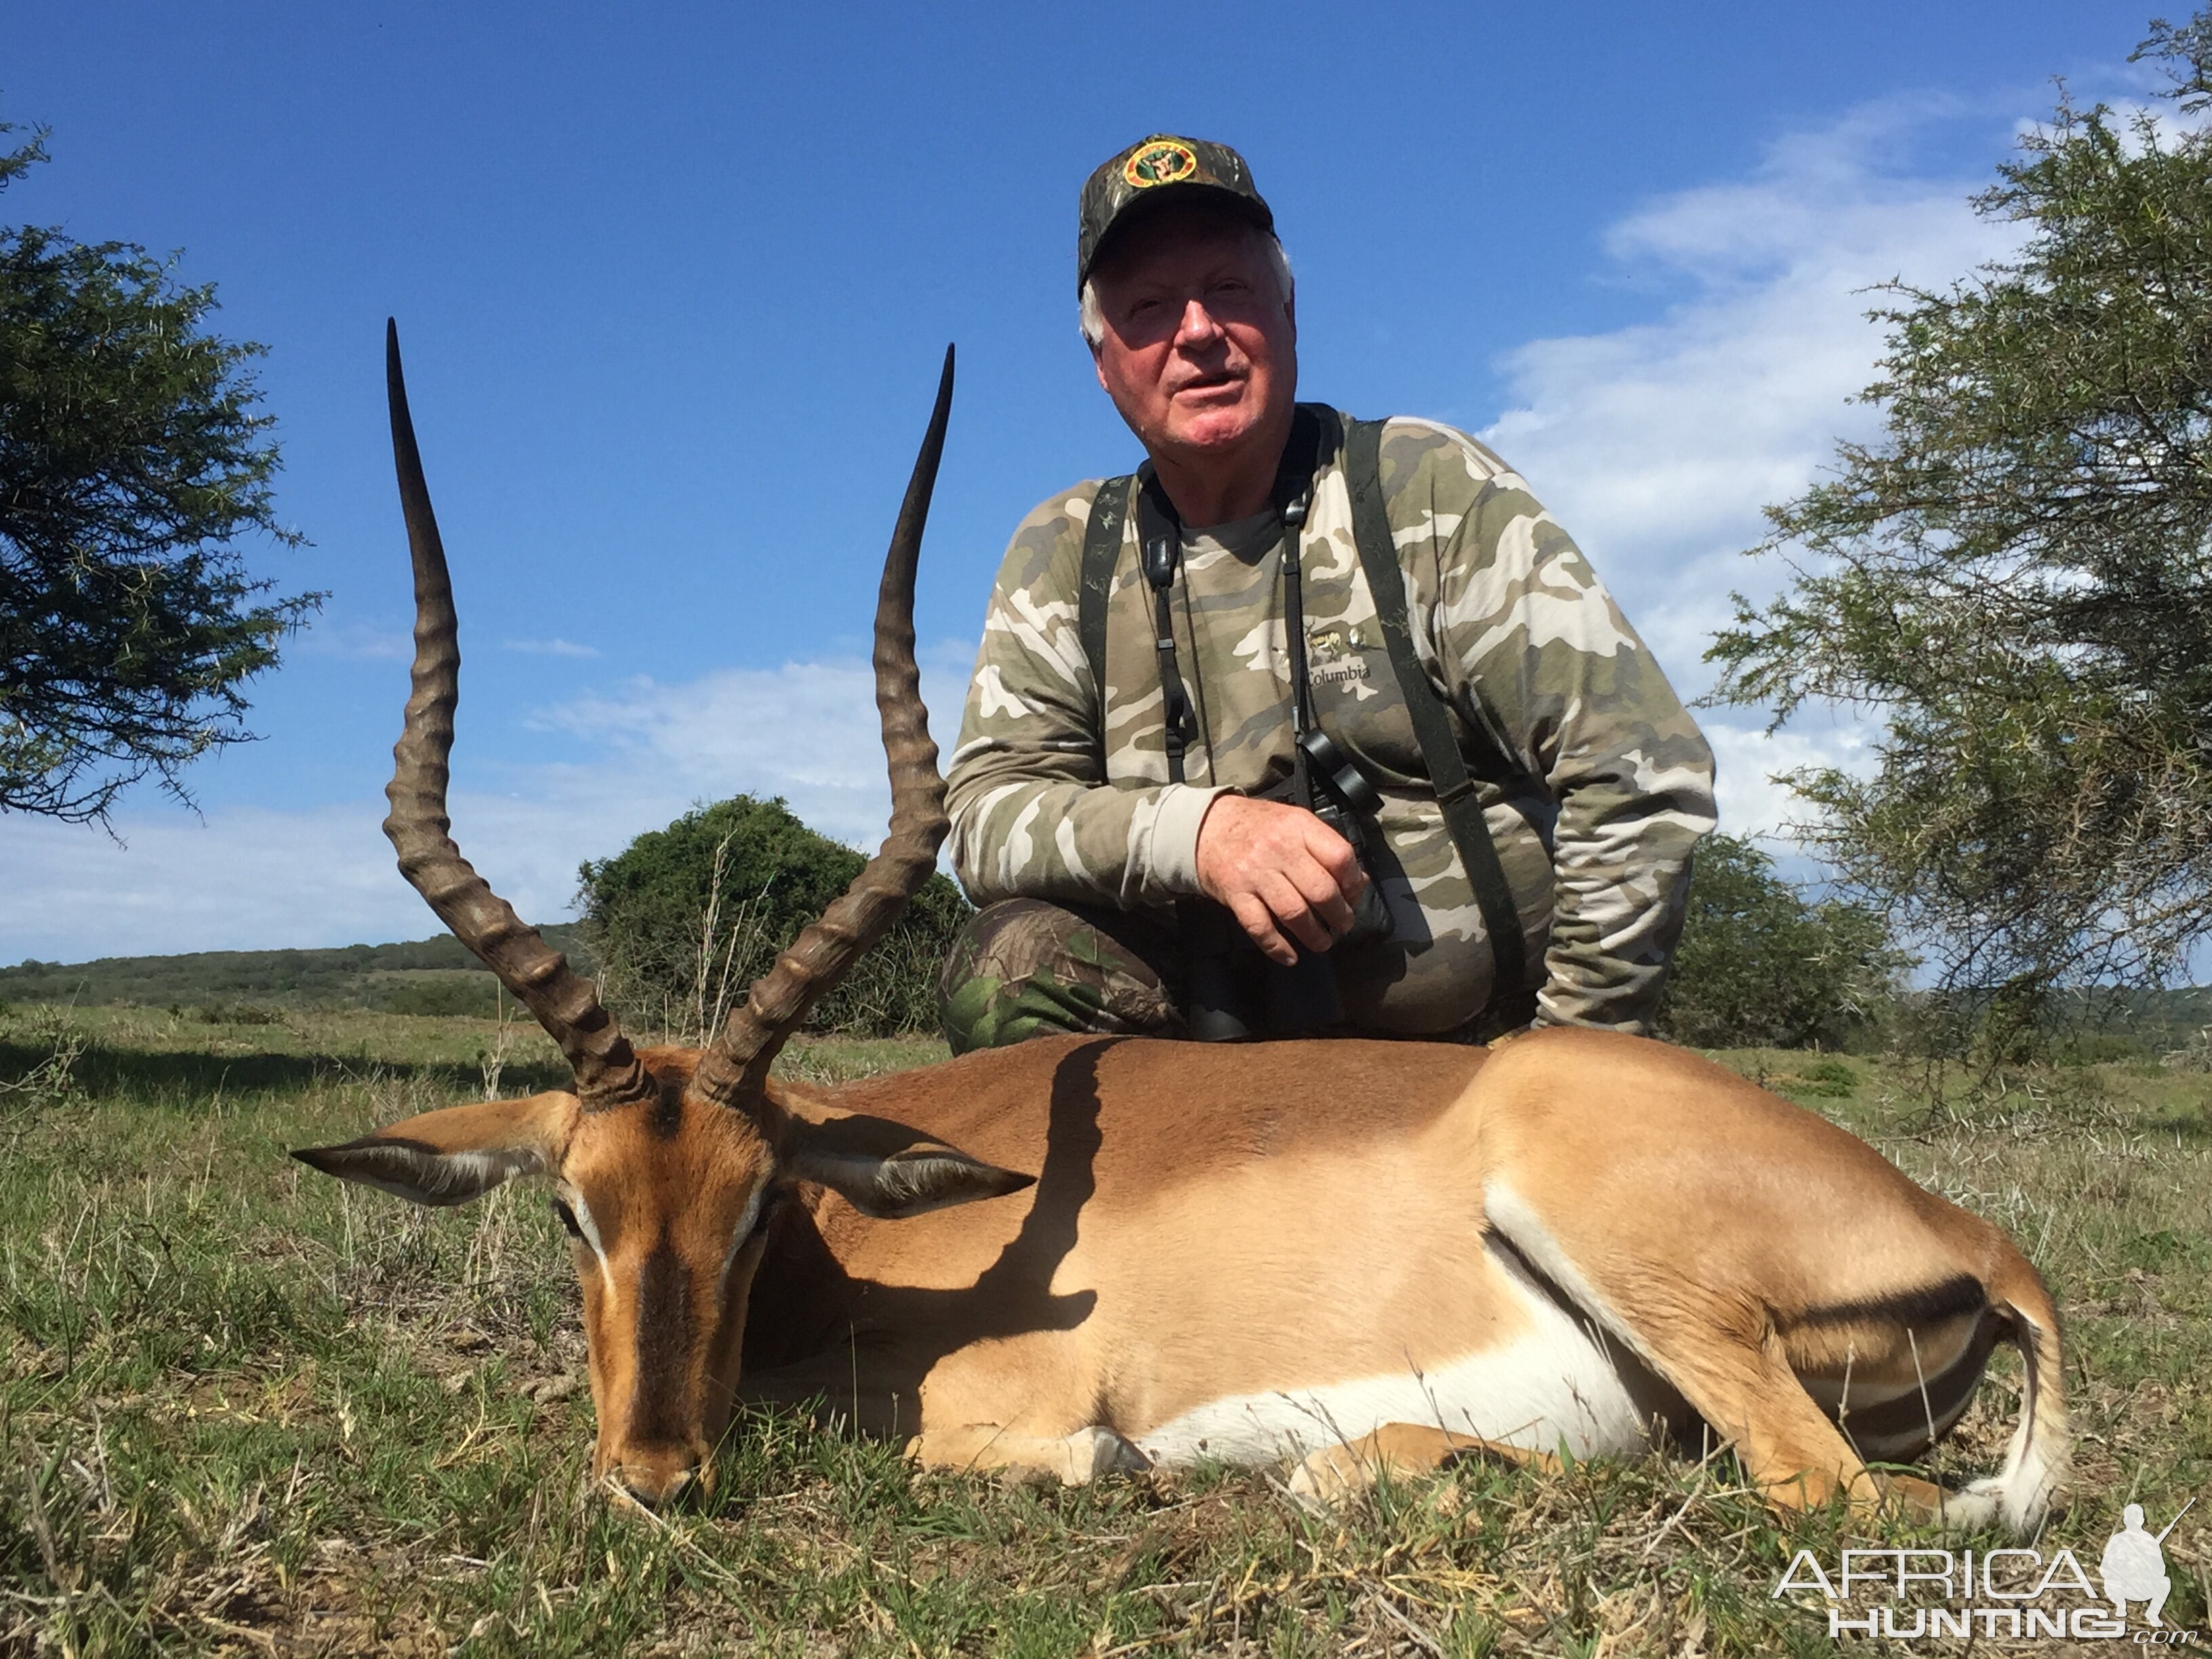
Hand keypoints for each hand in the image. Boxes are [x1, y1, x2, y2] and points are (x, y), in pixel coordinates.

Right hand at [1194, 794, 1368, 965]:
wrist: (1207, 826)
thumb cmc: (1259, 826)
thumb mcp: (1296, 824)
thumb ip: (1326, 848)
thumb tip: (1359, 882)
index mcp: (1299, 827)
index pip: (1340, 857)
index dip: (1352, 882)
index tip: (1352, 896)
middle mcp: (1279, 849)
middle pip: (1321, 890)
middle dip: (1339, 916)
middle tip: (1342, 926)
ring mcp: (1255, 873)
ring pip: (1294, 912)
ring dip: (1313, 935)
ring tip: (1322, 943)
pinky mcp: (1235, 894)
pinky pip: (1259, 927)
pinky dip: (1277, 947)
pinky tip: (1289, 957)